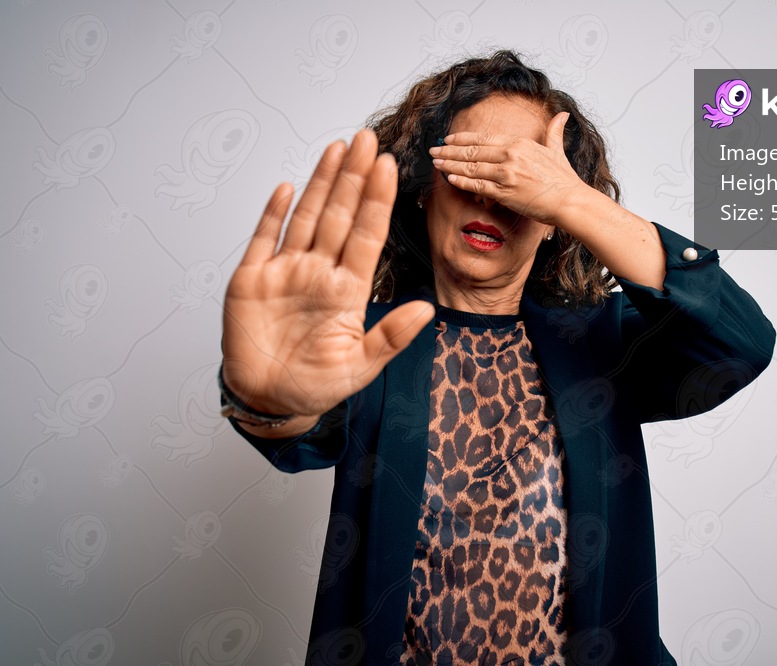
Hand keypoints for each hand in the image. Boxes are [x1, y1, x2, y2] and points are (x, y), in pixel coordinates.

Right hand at [221, 130, 433, 420]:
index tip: (390, 167)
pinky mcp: (251, 279)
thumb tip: (428, 311)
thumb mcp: (358, 367)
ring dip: (321, 183)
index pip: (366, 235)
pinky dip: (273, 213)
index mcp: (347, 291)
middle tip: (368, 139)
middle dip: (354, 177)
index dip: (377, 200)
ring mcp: (285, 272)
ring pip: (306, 218)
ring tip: (338, 149)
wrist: (268, 400)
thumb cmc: (314, 386)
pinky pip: (264, 239)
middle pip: (339, 215)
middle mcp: (319, 273)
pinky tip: (287, 187)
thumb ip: (390, 338)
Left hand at [428, 111, 587, 224]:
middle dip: (449, 151)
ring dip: (450, 165)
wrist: (570, 201)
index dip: (462, 139)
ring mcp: (506, 174)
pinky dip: (462, 181)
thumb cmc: (564, 179)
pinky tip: (450, 178)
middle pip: (472, 152)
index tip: (448, 139)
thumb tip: (562, 115)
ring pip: (471, 167)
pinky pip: (477, 186)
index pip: (483, 139)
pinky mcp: (505, 193)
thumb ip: (554, 131)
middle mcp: (510, 156)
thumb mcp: (557, 150)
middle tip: (434, 151)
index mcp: (519, 143)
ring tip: (436, 163)